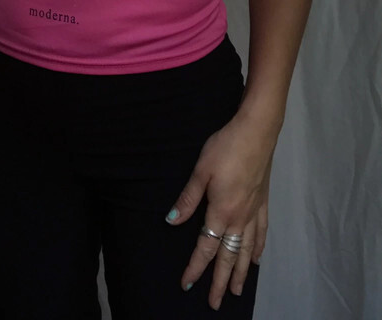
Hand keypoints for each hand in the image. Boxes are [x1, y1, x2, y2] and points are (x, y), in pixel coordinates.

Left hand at [165, 112, 275, 309]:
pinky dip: (259, 249)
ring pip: (247, 249)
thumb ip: (188, 198)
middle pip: (229, 256)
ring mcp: (255, 211)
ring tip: (238, 290)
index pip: (206, 247)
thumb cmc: (225, 148)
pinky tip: (257, 258)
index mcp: (221, 211)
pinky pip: (262, 233)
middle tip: (216, 302)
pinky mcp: (264, 202)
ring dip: (242, 272)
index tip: (187, 283)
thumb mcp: (200, 171)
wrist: (256, 132)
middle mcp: (240, 218)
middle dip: (222, 281)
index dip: (196, 266)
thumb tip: (171, 222)